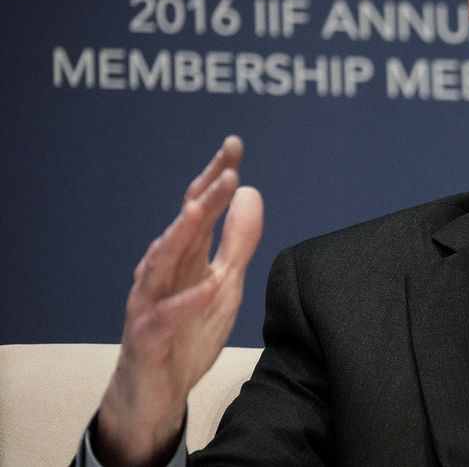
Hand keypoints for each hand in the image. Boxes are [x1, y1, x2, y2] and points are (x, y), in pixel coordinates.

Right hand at [95, 136, 262, 464]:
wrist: (155, 394)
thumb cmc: (187, 333)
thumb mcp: (224, 283)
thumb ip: (238, 241)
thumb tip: (250, 191)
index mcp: (184, 256)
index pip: (198, 208)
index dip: (215, 177)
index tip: (234, 145)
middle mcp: (163, 271)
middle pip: (182, 227)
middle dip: (203, 196)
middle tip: (228, 169)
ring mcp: (151, 302)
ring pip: (163, 262)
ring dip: (183, 235)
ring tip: (201, 209)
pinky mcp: (147, 337)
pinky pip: (165, 316)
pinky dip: (186, 300)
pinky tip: (208, 286)